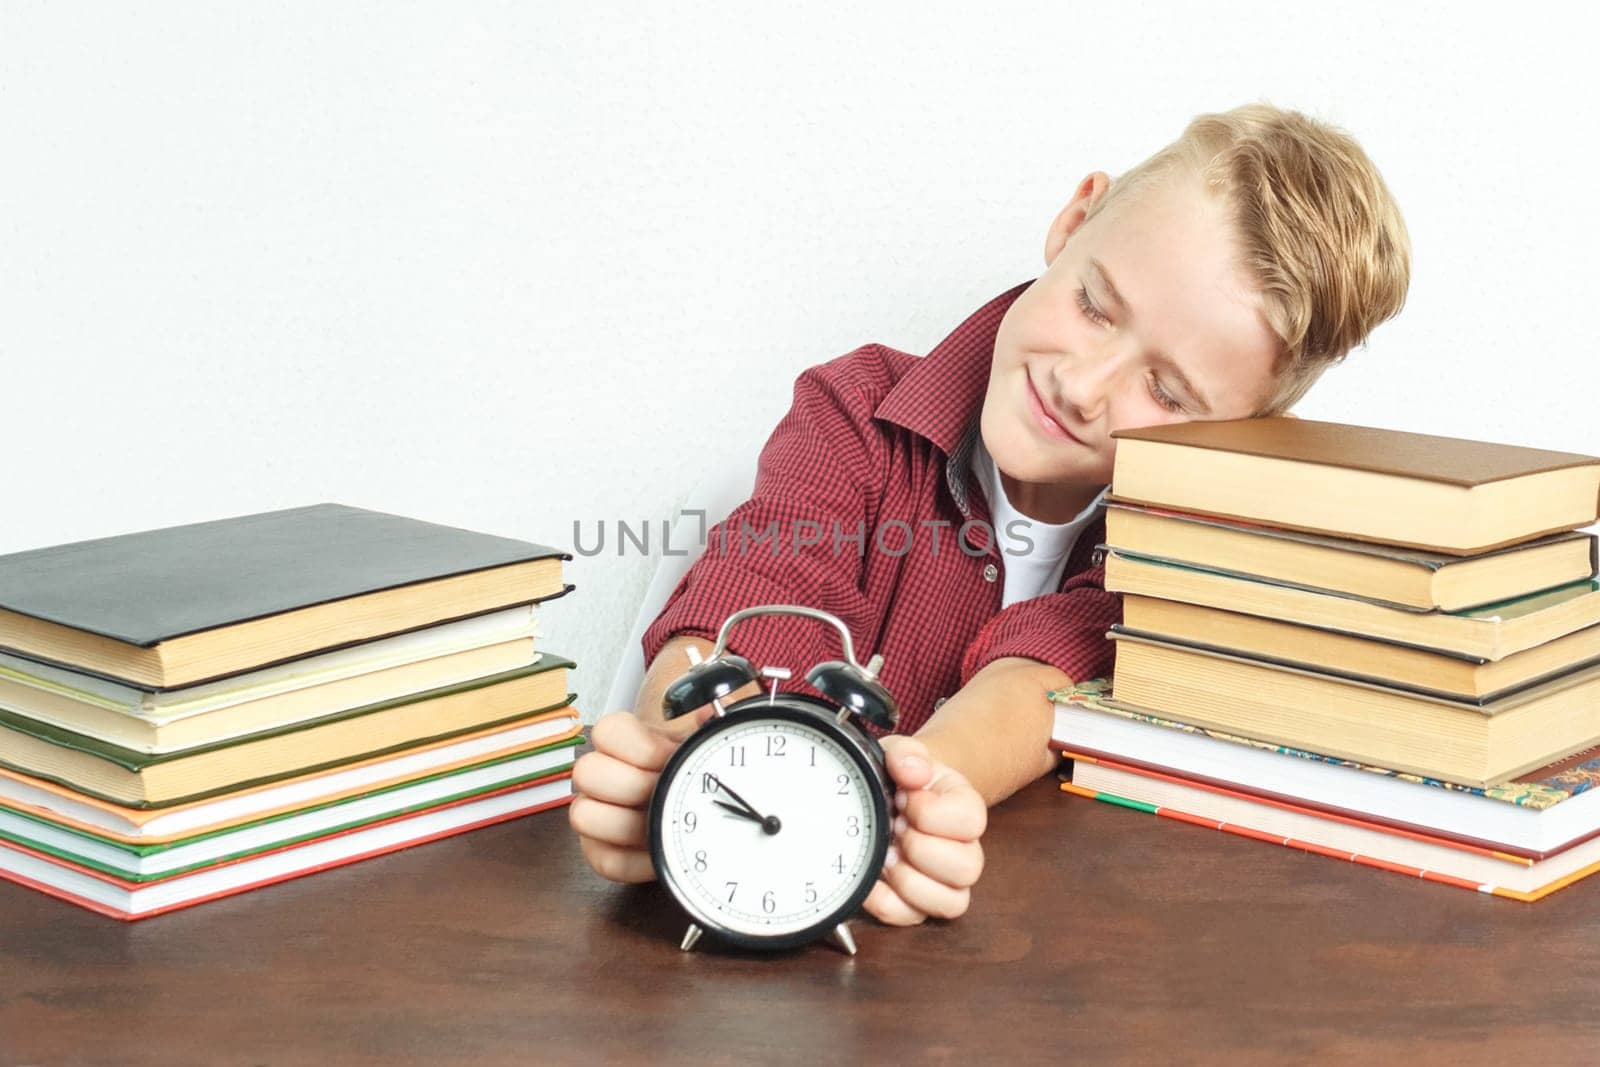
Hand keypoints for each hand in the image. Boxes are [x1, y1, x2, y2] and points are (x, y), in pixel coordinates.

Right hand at [569, 706, 712, 883]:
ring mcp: (596, 813)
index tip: (668, 757)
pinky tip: (661, 850)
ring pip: (584, 816)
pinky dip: (636, 861)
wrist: (693, 803)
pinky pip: (605, 860)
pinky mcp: (600, 851)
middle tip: (665, 791)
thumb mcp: (703, 741)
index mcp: (625, 742)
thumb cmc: (691, 769)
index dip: (638, 746)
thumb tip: (708, 715)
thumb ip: (709, 723)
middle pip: (586, 772)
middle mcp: (602, 775)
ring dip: (628, 824)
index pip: (606, 731)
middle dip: (631, 785)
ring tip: (662, 822)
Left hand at [863, 735, 986, 924]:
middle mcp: (964, 850)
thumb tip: (911, 770)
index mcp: (965, 809)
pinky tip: (873, 879)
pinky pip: (912, 918)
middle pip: (967, 867)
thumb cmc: (899, 779)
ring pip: (951, 902)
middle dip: (921, 847)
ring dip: (910, 880)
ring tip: (887, 855)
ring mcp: (944, 883)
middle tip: (896, 828)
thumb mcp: (902, 755)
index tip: (903, 797)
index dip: (930, 811)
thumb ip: (907, 754)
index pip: (971, 820)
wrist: (890, 798)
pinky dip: (886, 902)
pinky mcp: (918, 905)